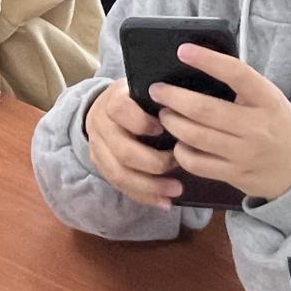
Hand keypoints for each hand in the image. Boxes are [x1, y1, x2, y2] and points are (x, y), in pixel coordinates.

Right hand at [85, 78, 181, 210]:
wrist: (105, 108)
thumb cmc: (136, 97)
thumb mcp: (145, 88)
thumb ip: (163, 96)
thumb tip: (193, 106)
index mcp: (112, 100)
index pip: (120, 110)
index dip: (141, 122)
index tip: (163, 128)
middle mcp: (100, 125)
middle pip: (123, 151)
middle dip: (154, 163)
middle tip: (179, 164)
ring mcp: (98, 148)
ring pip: (119, 174)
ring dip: (150, 186)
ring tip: (176, 191)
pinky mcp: (101, 167)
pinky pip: (121, 186)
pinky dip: (144, 196)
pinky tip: (164, 203)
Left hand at [151, 44, 290, 201]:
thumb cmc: (279, 126)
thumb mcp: (270, 100)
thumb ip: (243, 87)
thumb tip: (202, 66)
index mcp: (267, 99)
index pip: (236, 74)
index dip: (208, 60)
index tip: (183, 51)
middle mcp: (256, 126)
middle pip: (204, 110)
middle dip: (173, 97)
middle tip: (158, 90)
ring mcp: (244, 153)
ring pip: (195, 137)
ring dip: (173, 123)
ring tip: (165, 114)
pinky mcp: (234, 175)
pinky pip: (197, 163)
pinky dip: (181, 151)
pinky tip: (179, 142)